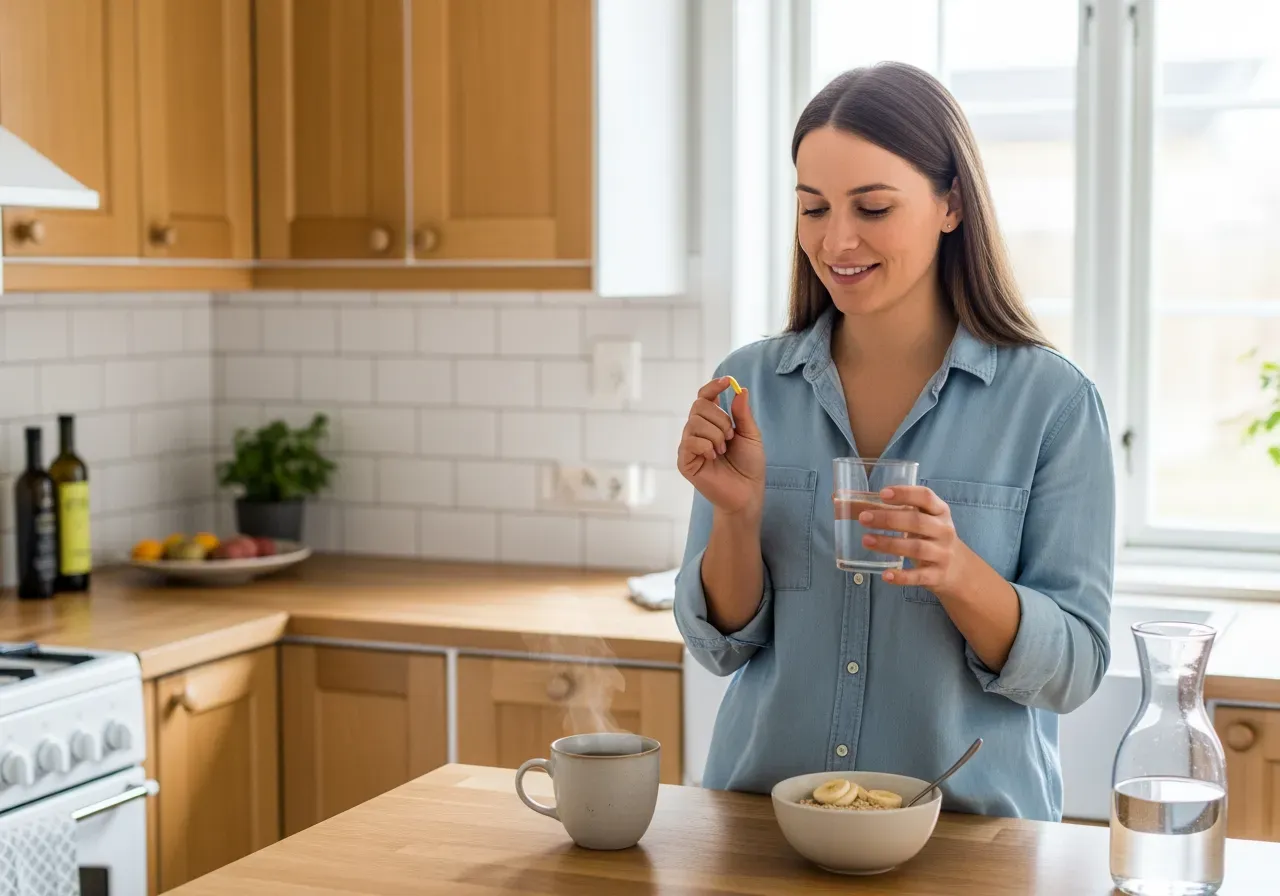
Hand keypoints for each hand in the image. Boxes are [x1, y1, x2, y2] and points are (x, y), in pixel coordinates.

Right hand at [677, 376, 764, 516]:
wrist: (747, 492)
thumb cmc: (749, 465)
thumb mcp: (750, 435)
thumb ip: (742, 413)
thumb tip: (740, 389)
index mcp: (712, 422)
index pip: (704, 397)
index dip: (712, 387)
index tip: (726, 382)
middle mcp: (697, 431)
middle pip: (699, 405)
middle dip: (720, 419)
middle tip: (730, 437)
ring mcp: (689, 445)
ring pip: (695, 423)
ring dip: (715, 435)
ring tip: (723, 450)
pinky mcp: (684, 461)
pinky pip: (689, 441)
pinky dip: (706, 446)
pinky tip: (713, 457)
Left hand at [857, 486, 973, 596]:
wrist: (958, 569)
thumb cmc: (929, 536)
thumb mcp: (919, 519)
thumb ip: (890, 510)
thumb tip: (841, 501)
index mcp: (939, 511)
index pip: (926, 497)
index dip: (905, 493)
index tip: (882, 494)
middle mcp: (944, 530)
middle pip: (917, 522)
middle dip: (889, 519)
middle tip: (863, 518)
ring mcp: (942, 554)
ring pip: (916, 548)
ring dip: (889, 544)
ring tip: (866, 540)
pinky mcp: (936, 575)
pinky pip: (919, 576)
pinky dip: (902, 576)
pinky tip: (885, 575)